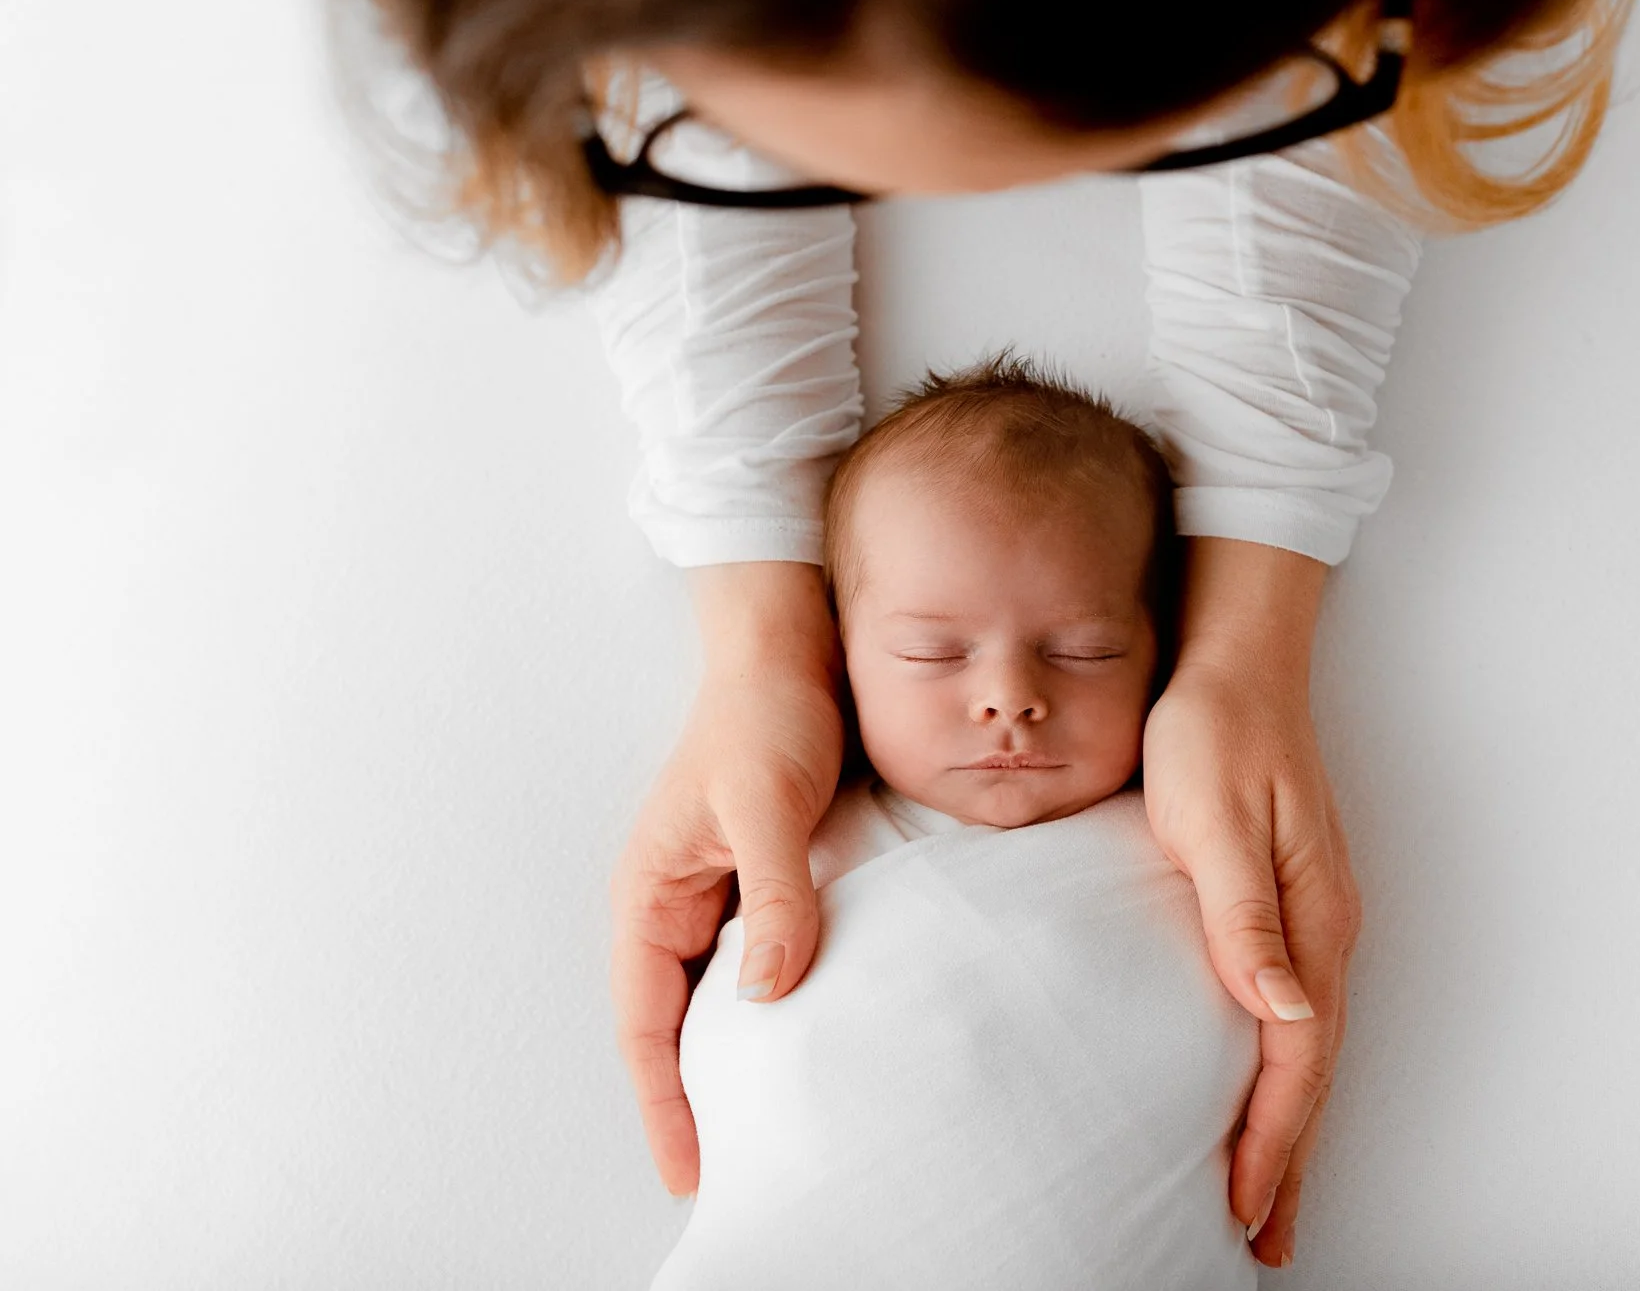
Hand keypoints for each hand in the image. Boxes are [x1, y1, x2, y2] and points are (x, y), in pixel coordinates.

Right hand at [607, 563, 843, 1195]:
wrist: (793, 650)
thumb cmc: (765, 713)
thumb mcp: (766, 804)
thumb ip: (774, 898)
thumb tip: (769, 994)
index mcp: (650, 895)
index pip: (646, 1024)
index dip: (664, 1103)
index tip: (690, 1171)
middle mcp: (677, 905)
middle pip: (676, 1026)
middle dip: (695, 1099)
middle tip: (736, 1169)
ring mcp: (720, 895)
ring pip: (721, 1000)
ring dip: (738, 1058)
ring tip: (771, 1125)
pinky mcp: (765, 881)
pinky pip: (763, 962)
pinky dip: (777, 1009)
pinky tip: (810, 1039)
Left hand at [1142, 539, 1363, 1268]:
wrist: (1232, 662)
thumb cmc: (1214, 733)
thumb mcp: (1215, 821)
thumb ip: (1247, 918)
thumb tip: (1284, 1013)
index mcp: (1312, 920)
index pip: (1296, 1058)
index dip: (1272, 1140)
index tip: (1243, 1205)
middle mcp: (1324, 930)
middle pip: (1314, 1071)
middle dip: (1290, 1160)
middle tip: (1266, 1238)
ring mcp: (1313, 919)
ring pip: (1306, 1048)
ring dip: (1288, 1125)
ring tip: (1266, 1194)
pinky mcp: (1288, 905)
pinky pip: (1293, 1014)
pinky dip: (1281, 1072)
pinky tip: (1260, 1089)